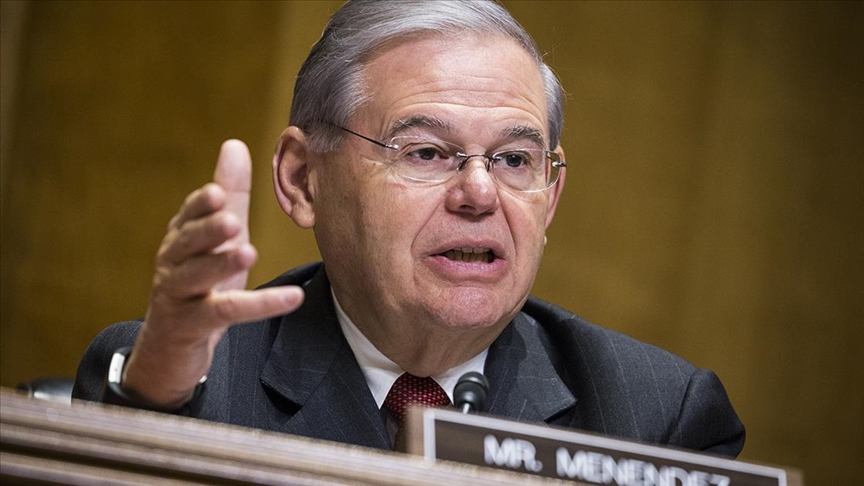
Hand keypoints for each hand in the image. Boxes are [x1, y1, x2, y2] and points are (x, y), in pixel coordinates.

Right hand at [122, 140, 303, 407]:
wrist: (172, 345)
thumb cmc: (198, 281)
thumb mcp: (215, 236)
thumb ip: (227, 193)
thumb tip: (235, 144)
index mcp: (181, 237)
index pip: (188, 215)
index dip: (201, 205)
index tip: (219, 192)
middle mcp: (173, 262)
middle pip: (187, 243)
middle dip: (207, 231)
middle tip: (230, 220)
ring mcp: (179, 295)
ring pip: (197, 277)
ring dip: (221, 265)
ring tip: (247, 252)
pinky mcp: (193, 325)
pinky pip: (226, 313)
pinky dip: (260, 305)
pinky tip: (292, 298)